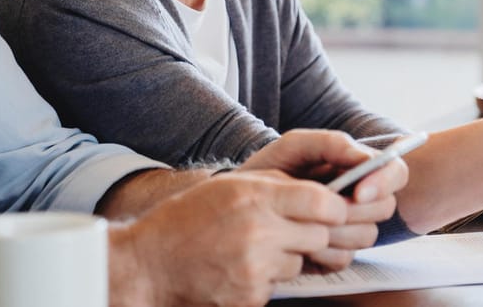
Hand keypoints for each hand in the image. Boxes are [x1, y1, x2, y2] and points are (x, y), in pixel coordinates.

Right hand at [113, 171, 347, 305]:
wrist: (149, 266)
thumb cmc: (188, 220)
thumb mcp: (229, 187)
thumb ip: (274, 185)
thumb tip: (321, 191)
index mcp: (254, 196)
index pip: (322, 202)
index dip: (334, 207)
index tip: (331, 210)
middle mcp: (258, 231)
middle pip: (320, 235)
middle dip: (312, 233)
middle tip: (289, 231)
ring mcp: (255, 268)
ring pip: (300, 261)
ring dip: (286, 257)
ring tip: (251, 250)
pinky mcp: (251, 297)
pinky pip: (279, 286)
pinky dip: (266, 280)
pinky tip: (238, 270)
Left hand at [241, 129, 406, 269]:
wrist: (237, 204)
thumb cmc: (269, 169)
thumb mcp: (294, 146)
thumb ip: (331, 143)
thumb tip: (363, 158)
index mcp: (357, 168)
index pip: (396, 173)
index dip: (384, 182)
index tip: (358, 191)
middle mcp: (359, 198)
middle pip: (385, 207)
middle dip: (357, 210)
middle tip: (326, 208)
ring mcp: (348, 228)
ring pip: (368, 235)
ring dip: (337, 231)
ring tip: (306, 222)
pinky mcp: (333, 253)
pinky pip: (344, 258)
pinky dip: (322, 252)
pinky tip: (301, 241)